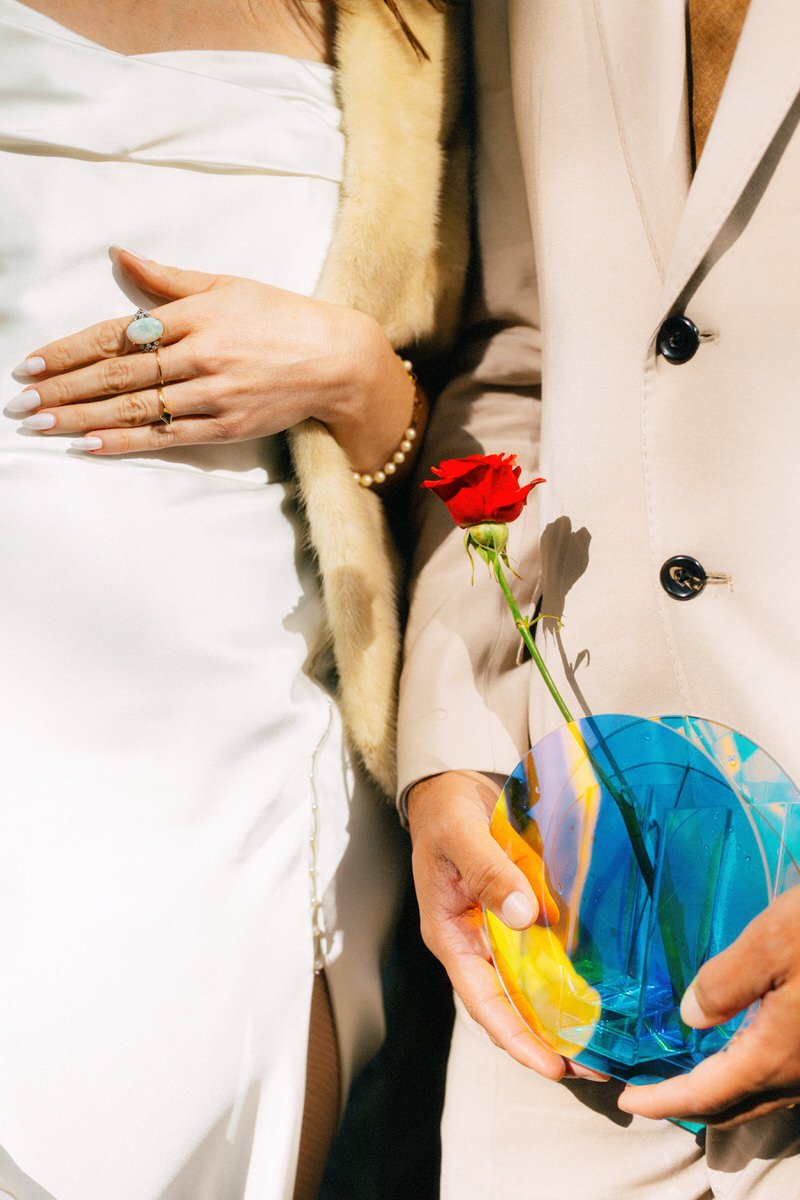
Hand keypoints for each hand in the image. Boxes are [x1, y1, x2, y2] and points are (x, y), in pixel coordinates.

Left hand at [7, 249, 414, 466]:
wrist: (337, 359)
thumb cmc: (281, 316)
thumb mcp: (225, 285)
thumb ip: (167, 278)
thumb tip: (118, 254)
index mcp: (194, 315)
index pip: (117, 334)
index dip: (69, 350)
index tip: (32, 362)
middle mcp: (200, 354)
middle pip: (118, 375)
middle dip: (64, 389)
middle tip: (21, 402)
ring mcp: (213, 394)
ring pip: (136, 408)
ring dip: (83, 418)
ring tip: (42, 425)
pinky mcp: (227, 426)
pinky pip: (168, 437)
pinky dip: (127, 442)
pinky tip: (91, 446)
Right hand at [408, 769, 605, 1079]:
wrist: (452, 785)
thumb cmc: (448, 812)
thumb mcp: (461, 837)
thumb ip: (488, 872)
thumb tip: (525, 916)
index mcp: (451, 936)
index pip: (483, 1002)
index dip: (517, 1037)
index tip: (553, 1066)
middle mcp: (475, 944)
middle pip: (510, 1006)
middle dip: (547, 1040)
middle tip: (594, 1066)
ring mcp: (497, 932)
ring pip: (530, 986)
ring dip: (562, 1014)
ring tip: (604, 1042)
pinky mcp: (519, 916)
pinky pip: (543, 955)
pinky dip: (567, 976)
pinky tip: (599, 988)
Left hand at [618, 886, 799, 1126]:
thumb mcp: (771, 942)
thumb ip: (725, 983)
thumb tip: (691, 1016)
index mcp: (775, 1056)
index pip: (707, 1094)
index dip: (664, 1101)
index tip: (628, 1099)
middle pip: (735, 1105)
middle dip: (689, 1102)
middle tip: (652, 1089)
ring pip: (763, 1095)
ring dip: (722, 1090)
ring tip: (688, 1071)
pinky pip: (783, 1077)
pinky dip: (750, 1074)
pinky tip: (740, 1045)